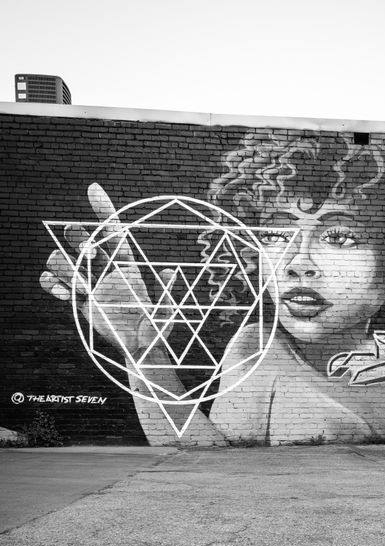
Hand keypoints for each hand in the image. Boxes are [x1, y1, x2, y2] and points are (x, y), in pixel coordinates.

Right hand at [40, 184, 175, 356]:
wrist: (139, 351)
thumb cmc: (155, 331)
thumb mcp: (164, 313)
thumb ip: (165, 294)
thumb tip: (169, 271)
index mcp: (126, 267)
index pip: (113, 233)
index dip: (103, 210)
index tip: (93, 190)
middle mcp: (106, 272)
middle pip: (83, 241)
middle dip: (78, 238)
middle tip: (85, 249)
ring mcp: (90, 285)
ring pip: (65, 261)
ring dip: (63, 263)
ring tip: (73, 279)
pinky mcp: (79, 301)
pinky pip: (56, 285)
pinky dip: (51, 283)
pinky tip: (59, 289)